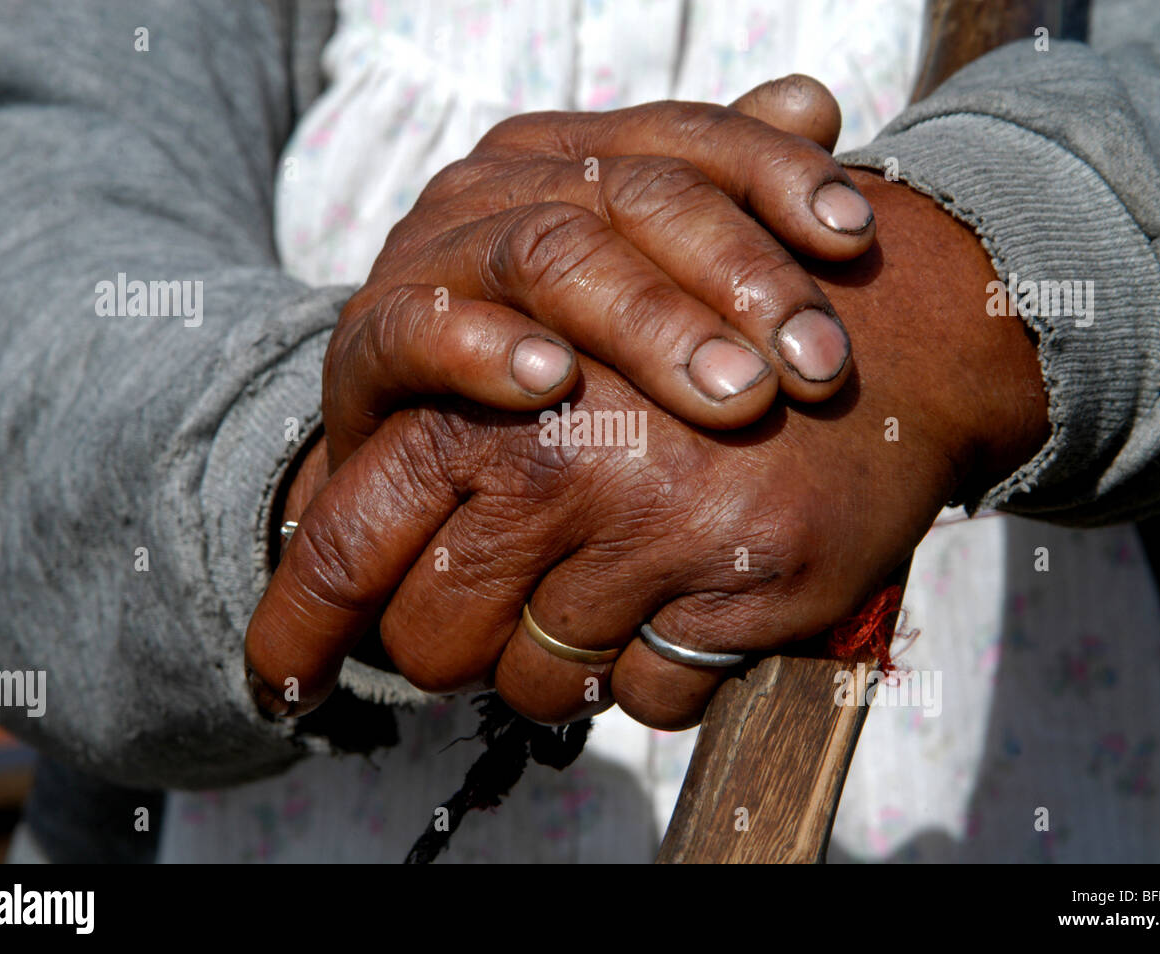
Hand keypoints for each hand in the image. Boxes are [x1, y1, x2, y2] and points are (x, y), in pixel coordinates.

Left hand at [248, 171, 1048, 728]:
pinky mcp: (739, 589)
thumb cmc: (700, 346)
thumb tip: (350, 544)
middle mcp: (554, 464)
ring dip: (563, 667)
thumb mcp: (557, 351)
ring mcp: (652, 532)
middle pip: (431, 640)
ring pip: (542, 689)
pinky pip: (652, 700)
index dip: (298, 628)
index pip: (345, 537)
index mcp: (486, 400)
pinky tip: (697, 599)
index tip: (278, 686)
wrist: (882, 331)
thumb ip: (453, 437)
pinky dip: (662, 673)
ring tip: (617, 591)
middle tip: (501, 621)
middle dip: (453, 650)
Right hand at [321, 75, 874, 471]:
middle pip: (634, 195)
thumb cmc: (561, 354)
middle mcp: (505, 184)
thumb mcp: (648, 272)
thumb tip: (815, 101)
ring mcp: (434, 252)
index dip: (778, 177)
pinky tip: (555, 384)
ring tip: (732, 395)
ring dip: (647, 323)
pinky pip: (422, 328)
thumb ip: (724, 191)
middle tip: (815, 368)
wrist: (420, 431)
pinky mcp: (371, 335)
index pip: (689, 138)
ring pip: (547, 254)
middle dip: (737, 277)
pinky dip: (486, 350)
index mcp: (577, 156)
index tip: (856, 241)